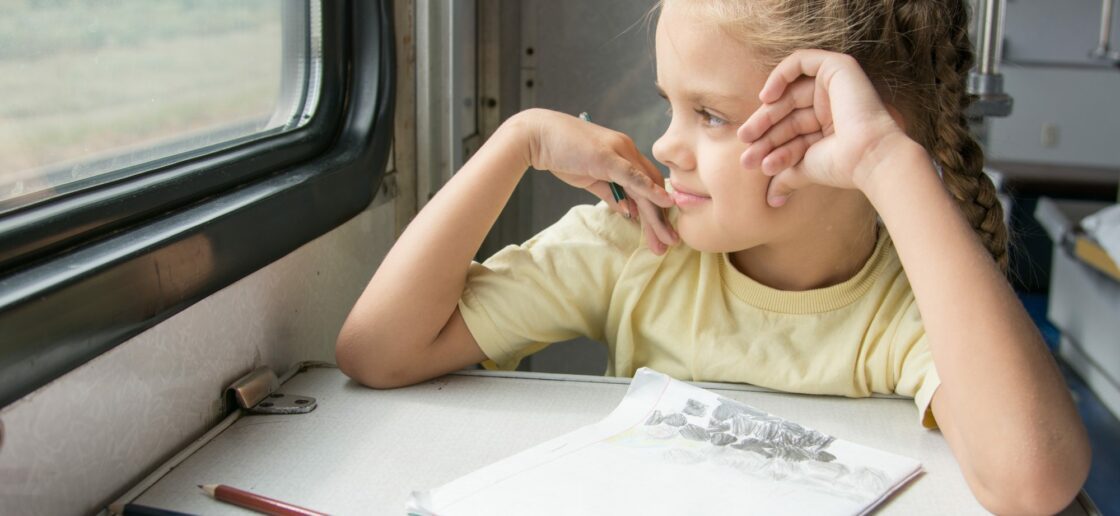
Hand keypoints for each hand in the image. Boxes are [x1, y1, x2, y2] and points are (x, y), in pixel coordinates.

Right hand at [519, 109, 678, 253]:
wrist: (537, 136)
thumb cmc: (561, 154)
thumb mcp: (590, 178)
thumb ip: (610, 193)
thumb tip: (627, 210)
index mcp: (624, 154)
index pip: (647, 183)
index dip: (656, 207)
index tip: (662, 231)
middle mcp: (627, 150)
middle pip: (651, 187)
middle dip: (660, 218)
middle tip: (670, 243)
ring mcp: (619, 152)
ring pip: (644, 187)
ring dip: (656, 215)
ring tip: (666, 239)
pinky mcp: (608, 157)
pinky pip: (633, 176)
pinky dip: (650, 189)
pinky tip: (664, 204)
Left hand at [736, 50, 910, 206]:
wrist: (868, 156)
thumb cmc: (842, 166)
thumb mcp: (805, 168)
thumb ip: (786, 174)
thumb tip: (772, 199)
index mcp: (828, 126)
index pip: (790, 130)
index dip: (769, 145)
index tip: (751, 164)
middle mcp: (833, 105)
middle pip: (787, 112)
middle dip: (763, 130)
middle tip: (744, 146)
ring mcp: (836, 86)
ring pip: (790, 93)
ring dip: (766, 113)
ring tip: (747, 135)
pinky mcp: (839, 68)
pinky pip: (802, 62)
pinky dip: (781, 75)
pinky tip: (766, 98)